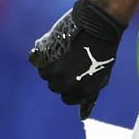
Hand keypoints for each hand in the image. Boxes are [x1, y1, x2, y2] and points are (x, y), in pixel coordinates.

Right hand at [31, 0, 126, 118]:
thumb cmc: (102, 50)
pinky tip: (57, 46)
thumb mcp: (101, 76)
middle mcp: (63, 83)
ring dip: (52, 65)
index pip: (67, 99)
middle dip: (62, 76)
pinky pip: (36, 61)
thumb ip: (90, 94)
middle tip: (72, 61)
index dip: (73, 86)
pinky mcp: (42, 54)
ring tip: (66, 52)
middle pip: (55, 86)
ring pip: (45, 74)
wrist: (98, 23)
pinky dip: (43, 55)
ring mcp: (51, 69)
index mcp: (80, 91)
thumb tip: (83, 115)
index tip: (78, 73)